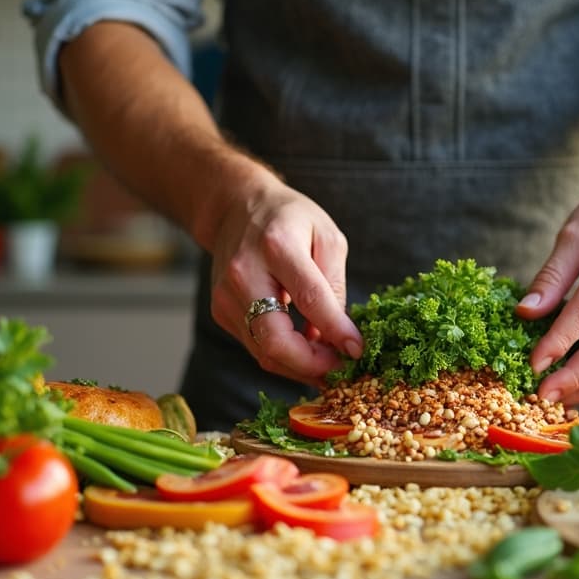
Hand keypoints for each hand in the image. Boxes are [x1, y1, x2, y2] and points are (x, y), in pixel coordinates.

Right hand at [208, 175, 362, 386]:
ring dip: (301, 368)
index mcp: (277, 246)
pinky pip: (257, 347)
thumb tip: (339, 336)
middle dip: (313, 365)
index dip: (336, 331)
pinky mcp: (221, 312)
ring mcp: (227, 296)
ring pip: (265, 352)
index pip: (309, 299)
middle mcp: (244, 273)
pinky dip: (285, 357)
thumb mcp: (327, 236)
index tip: (358, 351)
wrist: (236, 209)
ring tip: (331, 367)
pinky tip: (308, 353)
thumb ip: (334, 286)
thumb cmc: (289, 219)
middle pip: (275, 340)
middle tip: (342, 370)